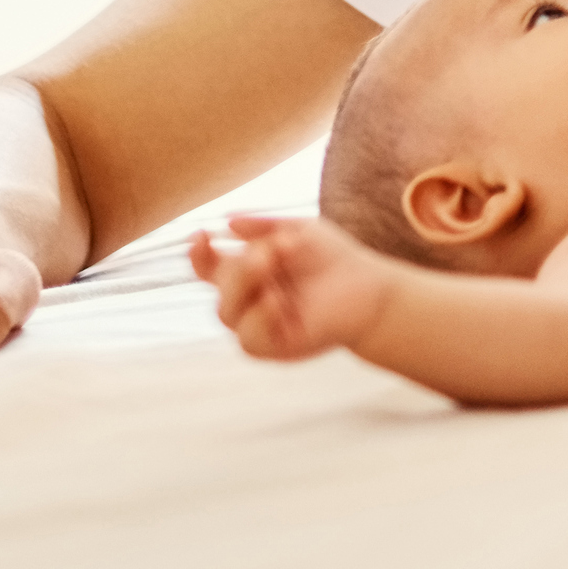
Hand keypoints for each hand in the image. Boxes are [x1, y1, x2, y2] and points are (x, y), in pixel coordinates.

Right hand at [192, 212, 394, 361]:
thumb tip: (227, 221)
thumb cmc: (332, 257)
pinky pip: (249, 340)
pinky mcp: (274, 347)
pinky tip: (278, 302)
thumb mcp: (300, 232)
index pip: (210, 266)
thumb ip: (265, 227)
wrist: (369, 289)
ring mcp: (258, 324)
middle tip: (268, 252)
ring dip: (245, 288)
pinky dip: (259, 319)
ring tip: (272, 267)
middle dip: (239, 268)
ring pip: (227, 314)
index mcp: (248, 270)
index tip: (201, 234)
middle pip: (220, 286)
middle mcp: (248, 299)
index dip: (199, 254)